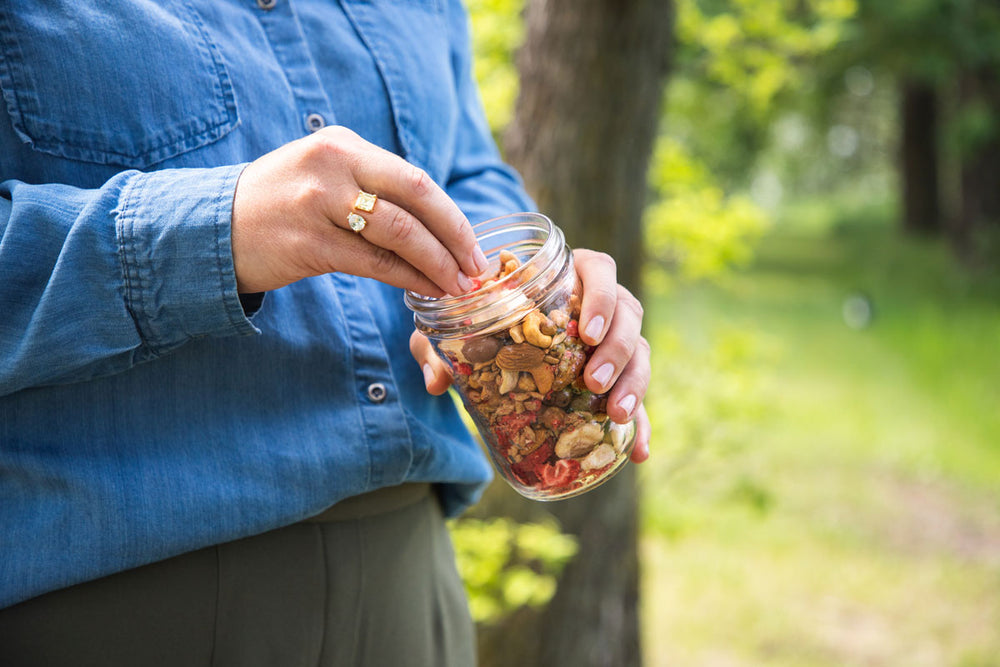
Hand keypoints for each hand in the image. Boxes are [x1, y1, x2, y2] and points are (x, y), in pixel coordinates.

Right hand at [231, 126, 488, 295]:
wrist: (209, 229)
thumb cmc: (277, 207)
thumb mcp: (322, 178)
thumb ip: (372, 188)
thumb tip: (436, 224)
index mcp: (342, 144)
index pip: (414, 178)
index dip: (452, 216)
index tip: (475, 247)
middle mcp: (332, 164)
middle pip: (416, 197)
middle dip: (455, 237)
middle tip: (478, 270)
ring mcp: (318, 202)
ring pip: (399, 234)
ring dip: (437, 264)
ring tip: (458, 288)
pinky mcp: (307, 242)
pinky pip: (373, 263)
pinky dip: (406, 279)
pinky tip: (424, 292)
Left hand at [410, 248, 650, 462]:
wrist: (494, 331)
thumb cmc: (480, 316)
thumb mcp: (455, 325)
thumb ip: (438, 343)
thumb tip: (437, 381)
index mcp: (569, 274)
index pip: (600, 270)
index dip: (601, 297)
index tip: (586, 332)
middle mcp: (601, 303)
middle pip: (628, 315)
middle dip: (617, 350)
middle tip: (593, 381)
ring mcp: (614, 339)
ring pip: (640, 352)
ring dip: (634, 383)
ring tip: (616, 414)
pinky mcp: (617, 375)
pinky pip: (637, 397)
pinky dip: (642, 424)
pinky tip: (638, 451)